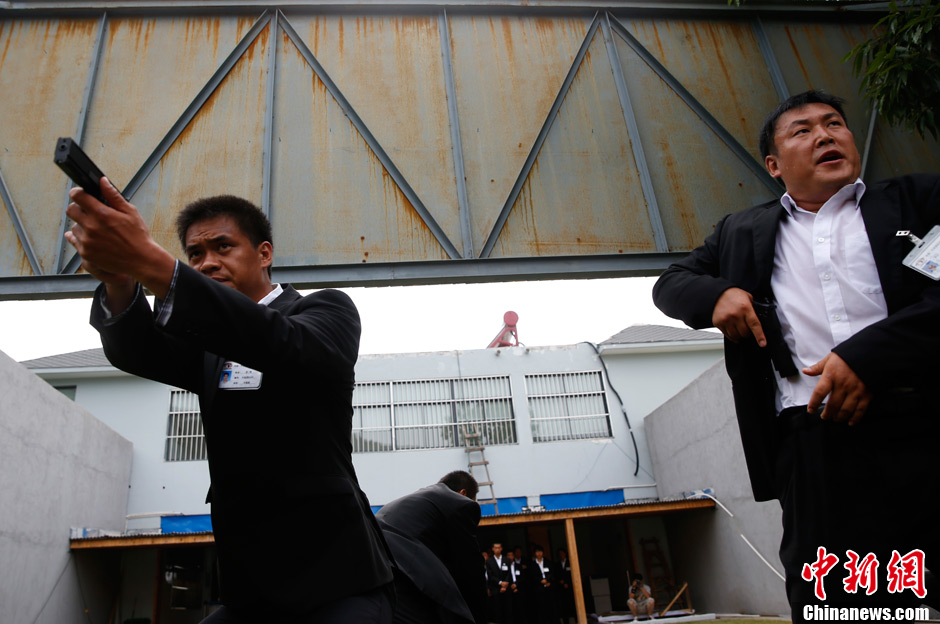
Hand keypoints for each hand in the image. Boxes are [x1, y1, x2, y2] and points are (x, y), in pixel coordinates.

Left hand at [65, 177, 174, 298]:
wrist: (141, 260)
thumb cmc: (138, 237)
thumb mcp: (130, 212)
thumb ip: (113, 196)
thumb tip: (103, 182)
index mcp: (102, 214)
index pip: (77, 196)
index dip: (77, 193)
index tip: (80, 195)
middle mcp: (91, 227)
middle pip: (70, 210)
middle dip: (78, 208)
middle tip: (89, 213)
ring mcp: (87, 241)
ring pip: (73, 227)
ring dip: (82, 226)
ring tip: (97, 230)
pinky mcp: (86, 253)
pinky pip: (75, 241)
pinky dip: (82, 239)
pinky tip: (95, 239)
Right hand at [711, 287, 765, 345]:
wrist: (718, 293)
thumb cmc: (734, 295)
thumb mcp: (748, 298)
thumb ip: (753, 309)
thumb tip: (757, 321)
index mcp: (745, 308)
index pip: (754, 325)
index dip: (759, 336)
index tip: (762, 343)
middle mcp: (735, 315)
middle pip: (745, 333)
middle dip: (748, 333)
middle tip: (747, 330)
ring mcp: (726, 320)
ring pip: (736, 336)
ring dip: (740, 336)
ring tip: (740, 330)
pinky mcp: (718, 323)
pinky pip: (727, 335)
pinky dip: (732, 336)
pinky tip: (734, 332)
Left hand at [803, 353, 870, 424]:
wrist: (872, 354)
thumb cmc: (849, 356)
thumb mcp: (831, 358)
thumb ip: (818, 367)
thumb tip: (805, 371)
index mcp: (832, 375)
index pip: (819, 393)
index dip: (813, 403)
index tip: (810, 410)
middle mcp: (843, 385)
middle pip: (832, 404)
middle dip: (827, 413)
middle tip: (824, 417)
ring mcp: (856, 391)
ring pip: (845, 409)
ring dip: (839, 417)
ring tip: (835, 419)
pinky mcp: (867, 394)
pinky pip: (860, 409)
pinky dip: (855, 418)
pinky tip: (850, 422)